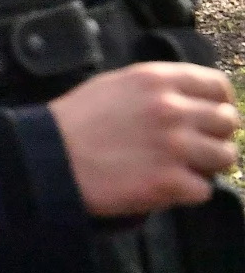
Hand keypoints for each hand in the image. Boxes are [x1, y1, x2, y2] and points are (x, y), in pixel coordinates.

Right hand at [46, 63, 236, 217]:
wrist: (47, 159)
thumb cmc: (75, 122)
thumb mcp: (115, 85)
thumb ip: (158, 88)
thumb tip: (194, 102)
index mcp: (158, 80)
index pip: (218, 87)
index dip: (218, 104)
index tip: (207, 118)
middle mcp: (172, 109)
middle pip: (227, 123)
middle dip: (212, 136)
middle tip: (189, 148)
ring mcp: (174, 147)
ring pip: (225, 157)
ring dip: (205, 165)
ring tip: (176, 168)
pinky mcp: (169, 183)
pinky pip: (204, 189)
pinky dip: (187, 192)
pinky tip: (161, 186)